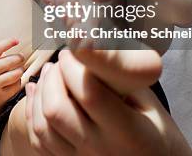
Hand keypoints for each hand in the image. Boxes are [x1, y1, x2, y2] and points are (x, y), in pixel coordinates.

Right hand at [0, 38, 23, 108]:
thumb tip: (6, 49)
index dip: (7, 43)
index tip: (16, 40)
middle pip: (8, 62)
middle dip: (18, 58)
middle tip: (21, 57)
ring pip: (15, 75)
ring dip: (20, 70)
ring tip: (20, 68)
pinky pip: (15, 87)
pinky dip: (18, 81)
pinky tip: (16, 79)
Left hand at [25, 50, 191, 155]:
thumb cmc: (158, 134)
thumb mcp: (150, 105)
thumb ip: (122, 80)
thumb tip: (91, 45)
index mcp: (126, 133)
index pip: (88, 94)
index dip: (74, 66)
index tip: (74, 49)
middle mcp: (99, 150)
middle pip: (57, 110)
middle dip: (53, 78)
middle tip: (61, 61)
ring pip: (43, 126)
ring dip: (40, 93)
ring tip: (50, 73)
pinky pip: (39, 141)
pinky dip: (33, 113)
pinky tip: (36, 92)